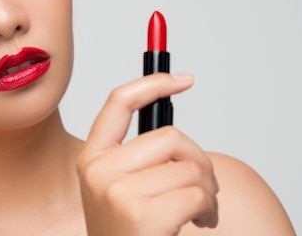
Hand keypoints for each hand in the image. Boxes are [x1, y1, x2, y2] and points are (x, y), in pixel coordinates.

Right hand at [77, 73, 218, 235]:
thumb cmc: (131, 233)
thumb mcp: (122, 190)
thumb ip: (140, 156)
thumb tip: (174, 119)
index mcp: (92, 158)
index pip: (119, 102)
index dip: (152, 83)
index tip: (184, 80)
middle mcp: (98, 170)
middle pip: (171, 136)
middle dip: (199, 161)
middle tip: (204, 187)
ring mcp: (116, 192)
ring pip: (190, 167)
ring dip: (208, 191)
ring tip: (201, 212)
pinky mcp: (141, 215)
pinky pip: (197, 193)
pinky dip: (209, 209)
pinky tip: (200, 224)